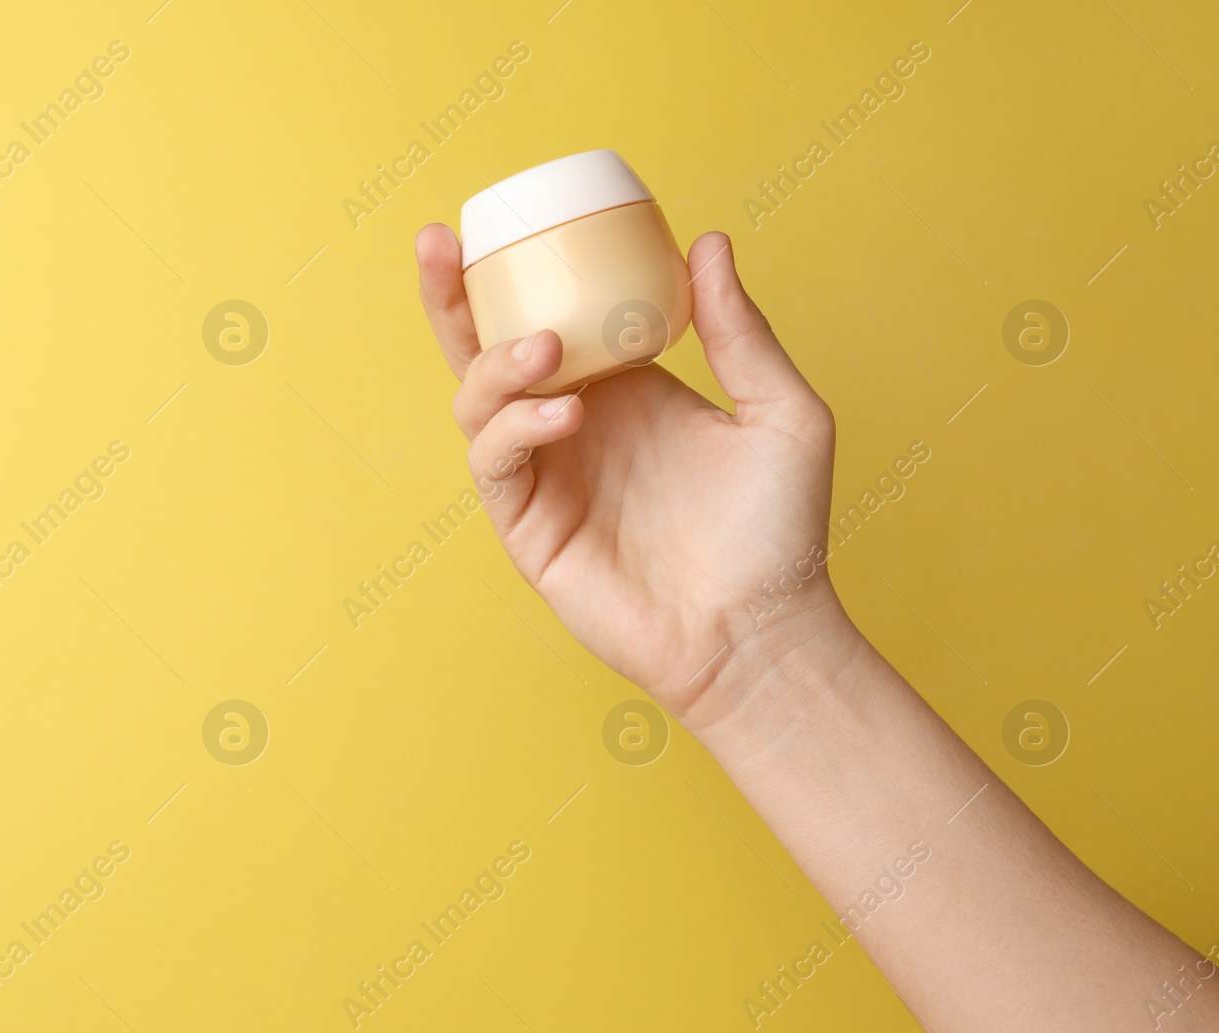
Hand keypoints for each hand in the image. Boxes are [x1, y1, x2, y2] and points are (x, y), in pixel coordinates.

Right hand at [415, 226, 843, 728]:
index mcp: (621, 388)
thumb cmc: (778, 532)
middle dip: (450, 298)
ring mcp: (546, 476)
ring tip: (545, 350)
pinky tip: (565, 414)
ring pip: (476, 403)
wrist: (762, 628)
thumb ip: (741, 332)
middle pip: (486, 350)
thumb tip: (707, 242)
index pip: (551, 315)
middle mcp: (573, 423)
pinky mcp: (528, 528)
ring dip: (496, 364)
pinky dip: (513, 427)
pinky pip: (495, 464)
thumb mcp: (779, 412)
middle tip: (439, 245)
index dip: (514, 271)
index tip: (501, 217)